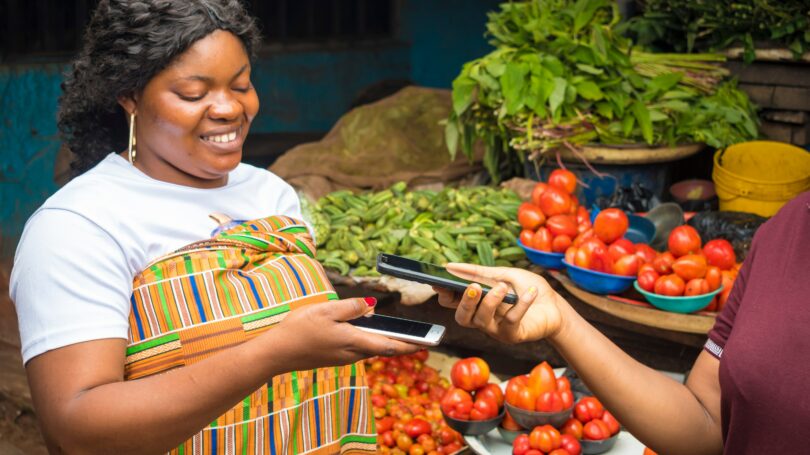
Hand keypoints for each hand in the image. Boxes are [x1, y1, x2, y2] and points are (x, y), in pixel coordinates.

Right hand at [271, 298, 418, 370]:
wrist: (276, 353)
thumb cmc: (299, 329)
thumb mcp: (326, 310)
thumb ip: (351, 307)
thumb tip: (372, 306)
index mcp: (353, 341)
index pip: (389, 345)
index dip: (410, 344)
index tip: (428, 343)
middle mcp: (352, 354)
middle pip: (382, 347)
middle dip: (401, 342)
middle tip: (421, 337)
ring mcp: (343, 357)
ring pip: (370, 347)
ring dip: (383, 340)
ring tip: (399, 331)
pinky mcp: (334, 357)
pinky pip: (357, 347)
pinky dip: (367, 339)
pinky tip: (364, 329)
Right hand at [434, 264, 565, 343]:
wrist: (554, 306)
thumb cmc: (526, 288)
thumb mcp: (503, 274)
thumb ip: (479, 272)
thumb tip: (450, 266)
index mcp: (476, 303)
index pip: (451, 303)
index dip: (444, 294)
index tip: (439, 282)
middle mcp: (482, 318)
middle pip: (462, 317)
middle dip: (465, 303)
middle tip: (473, 287)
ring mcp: (496, 329)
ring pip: (482, 321)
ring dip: (490, 302)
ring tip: (501, 287)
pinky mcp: (512, 335)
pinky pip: (511, 321)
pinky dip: (521, 305)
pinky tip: (530, 292)